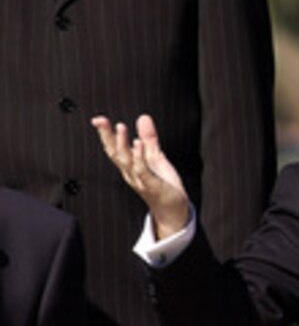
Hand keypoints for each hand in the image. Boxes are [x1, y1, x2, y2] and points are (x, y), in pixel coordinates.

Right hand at [91, 114, 189, 239]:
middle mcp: (130, 173)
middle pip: (115, 153)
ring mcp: (139, 180)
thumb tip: (143, 117)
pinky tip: (138, 144)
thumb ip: (149, 138)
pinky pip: (142, 170)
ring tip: (121, 127)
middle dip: (107, 136)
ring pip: (126, 161)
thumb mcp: (155, 157)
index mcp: (129, 166)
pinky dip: (138, 157)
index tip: (98, 120)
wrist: (173, 208)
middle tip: (100, 120)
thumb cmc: (162, 184)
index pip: (113, 148)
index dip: (106, 134)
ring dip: (122, 144)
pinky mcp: (152, 185)